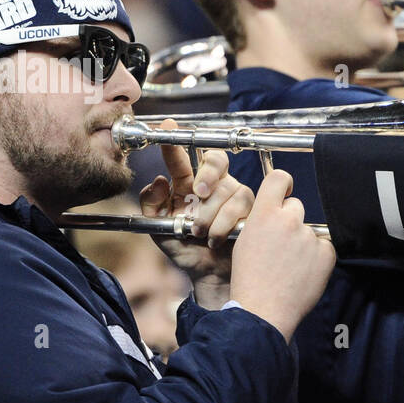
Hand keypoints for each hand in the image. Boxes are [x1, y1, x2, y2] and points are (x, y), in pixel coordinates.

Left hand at [139, 118, 253, 289]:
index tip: (168, 126)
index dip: (176, 141)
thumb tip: (158, 181)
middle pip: (217, 160)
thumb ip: (151, 205)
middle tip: (199, 193)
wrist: (208, 276)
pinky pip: (243, 206)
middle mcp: (213, 185)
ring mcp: (234, 196)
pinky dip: (225, 224)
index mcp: (188, 185)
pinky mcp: (251, 211)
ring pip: (229, 189)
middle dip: (209, 173)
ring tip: (200, 233)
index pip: (183, 157)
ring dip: (212, 214)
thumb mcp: (159, 230)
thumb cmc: (185, 250)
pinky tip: (215, 238)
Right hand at [228, 168, 335, 339]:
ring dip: (303, 243)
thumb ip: (262, 221)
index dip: (283, 184)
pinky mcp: (326, 253)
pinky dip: (316, 258)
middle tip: (281, 245)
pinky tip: (302, 273)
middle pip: (296, 207)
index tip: (285, 193)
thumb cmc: (250, 279)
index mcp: (264, 214)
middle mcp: (289, 220)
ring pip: (309, 230)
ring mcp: (309, 236)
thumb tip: (277, 213)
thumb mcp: (244, 241)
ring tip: (289, 266)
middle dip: (290, 221)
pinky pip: (324, 247)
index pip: (279, 178)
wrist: (263, 310)